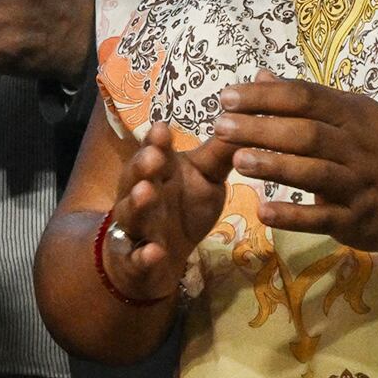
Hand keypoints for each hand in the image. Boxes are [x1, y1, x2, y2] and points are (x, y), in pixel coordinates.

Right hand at [101, 118, 237, 300]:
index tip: (162, 128)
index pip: (154, 152)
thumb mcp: (204, 179)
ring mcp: (135, 228)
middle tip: (153, 156)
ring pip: (131, 214)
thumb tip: (246, 115)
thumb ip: (220, 154)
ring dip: (137, 205)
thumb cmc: (184, 211)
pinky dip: (143, 257)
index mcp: (157, 173)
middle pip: (135, 178)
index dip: (156, 142)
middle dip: (142, 167)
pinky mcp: (134, 260)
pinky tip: (153, 253)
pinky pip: (135, 258)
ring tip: (145, 193)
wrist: (160, 262)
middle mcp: (140, 195)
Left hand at [215, 78, 377, 253]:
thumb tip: (260, 76)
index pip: (305, 98)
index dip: (265, 97)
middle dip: (261, 128)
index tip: (226, 97)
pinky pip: (324, 216)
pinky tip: (263, 212)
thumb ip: (307, 99)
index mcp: (352, 115)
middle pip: (307, 133)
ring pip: (315, 172)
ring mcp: (359, 183)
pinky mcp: (358, 218)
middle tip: (220, 127)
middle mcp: (357, 146)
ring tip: (237, 161)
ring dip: (275, 166)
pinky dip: (293, 215)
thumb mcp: (352, 116)